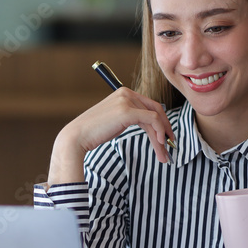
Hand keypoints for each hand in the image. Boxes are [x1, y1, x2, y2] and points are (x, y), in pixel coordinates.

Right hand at [48, 88, 175, 183]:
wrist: (77, 137)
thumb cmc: (94, 133)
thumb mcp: (116, 121)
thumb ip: (131, 117)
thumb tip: (150, 126)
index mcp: (123, 93)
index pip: (150, 106)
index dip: (162, 122)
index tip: (167, 137)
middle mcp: (126, 93)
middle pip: (155, 111)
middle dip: (165, 131)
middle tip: (170, 148)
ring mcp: (126, 101)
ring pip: (155, 118)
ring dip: (162, 137)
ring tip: (164, 154)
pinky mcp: (127, 111)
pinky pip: (152, 120)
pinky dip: (159, 132)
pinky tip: (160, 144)